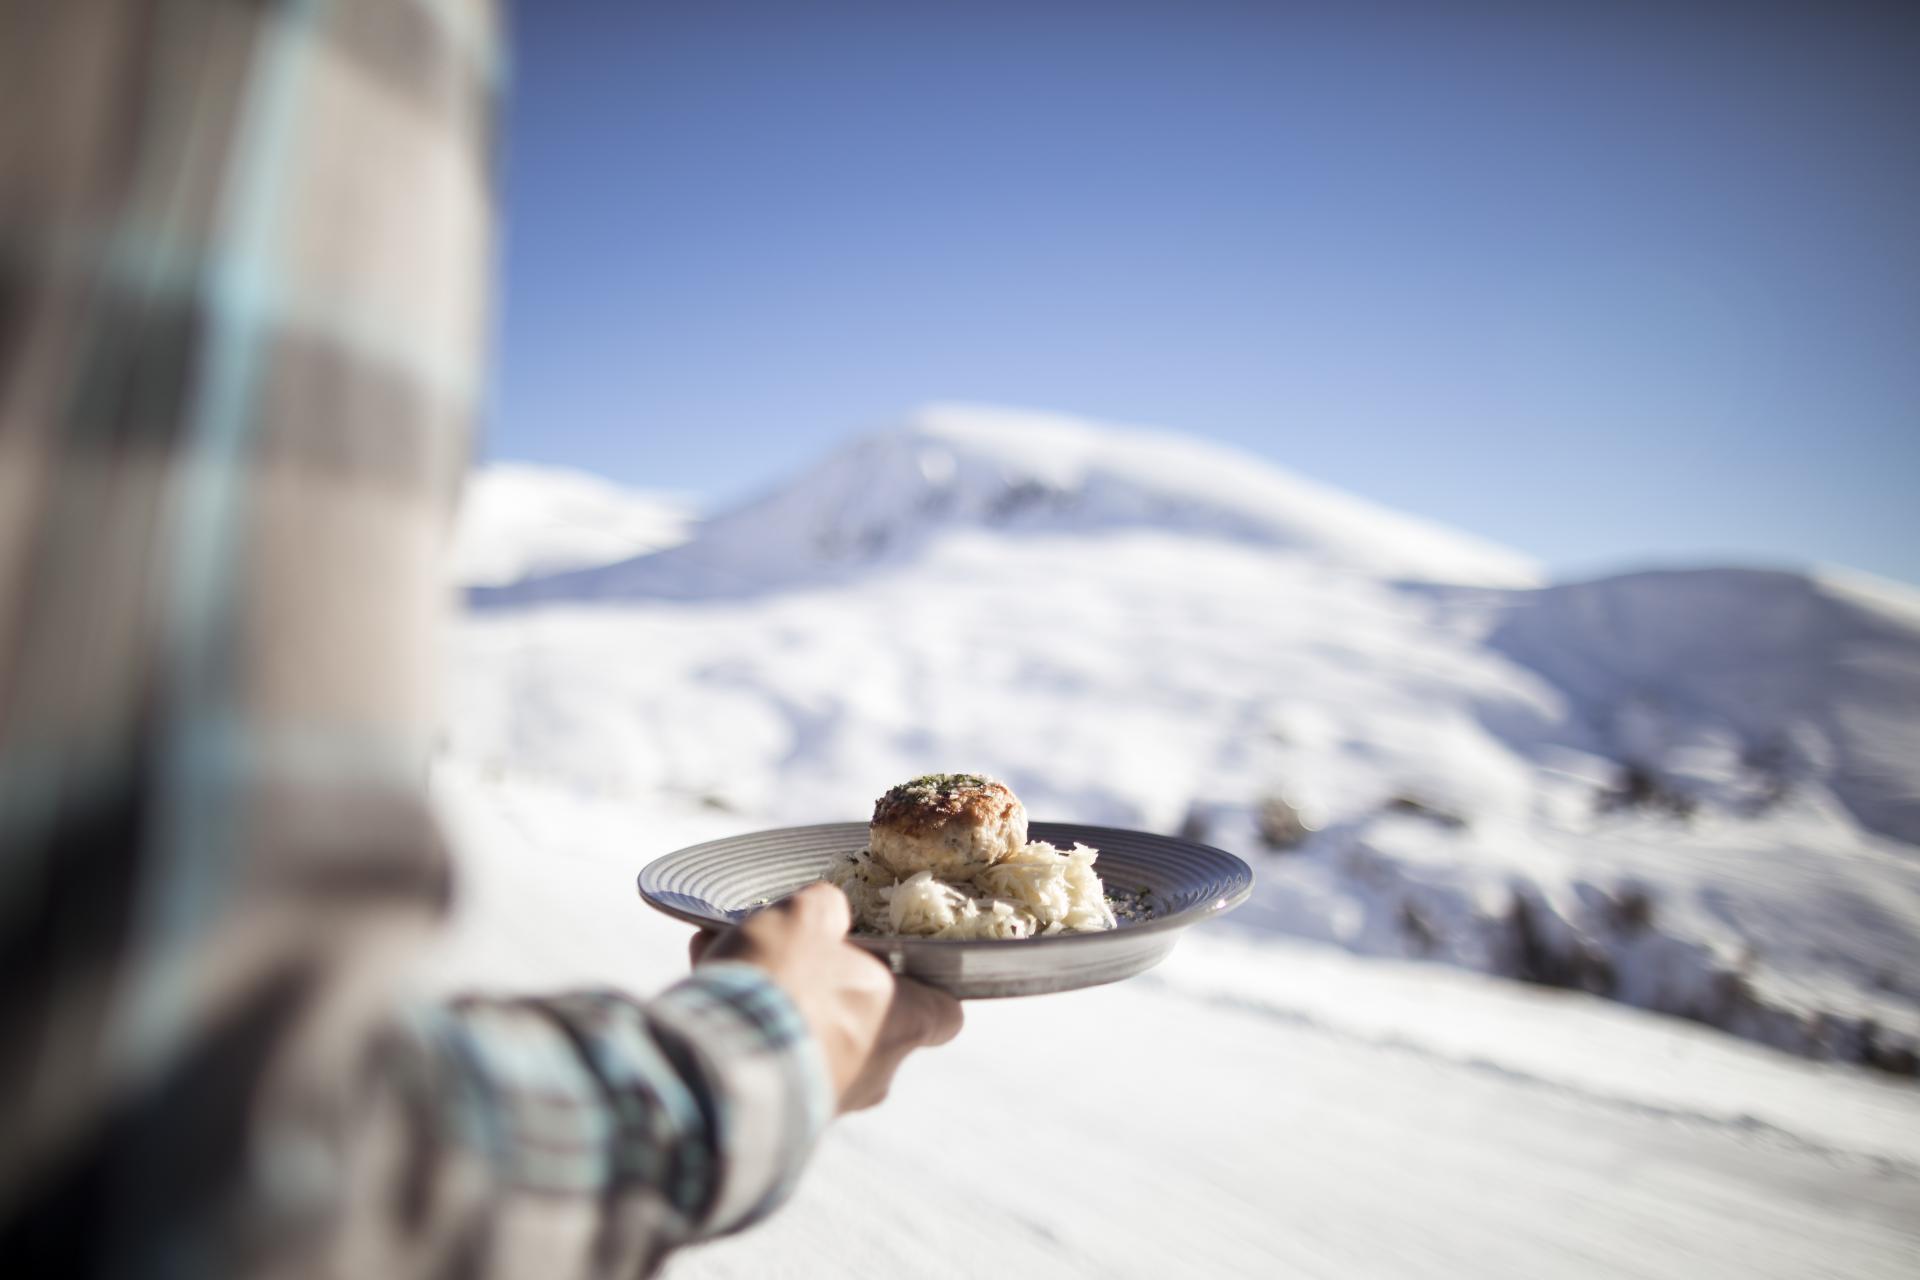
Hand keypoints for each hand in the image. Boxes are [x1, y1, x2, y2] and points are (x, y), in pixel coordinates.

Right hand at [690, 883, 961, 1111]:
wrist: (721, 1066)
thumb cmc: (786, 983)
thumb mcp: (808, 917)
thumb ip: (828, 910)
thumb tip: (828, 915)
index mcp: (902, 1021)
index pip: (944, 1014)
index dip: (926, 988)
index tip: (898, 965)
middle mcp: (875, 1071)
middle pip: (868, 1022)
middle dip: (827, 986)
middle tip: (790, 950)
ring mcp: (828, 1100)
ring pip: (808, 1035)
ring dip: (777, 999)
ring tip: (729, 954)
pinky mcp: (778, 1115)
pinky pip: (769, 1056)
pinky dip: (747, 1024)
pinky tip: (709, 983)